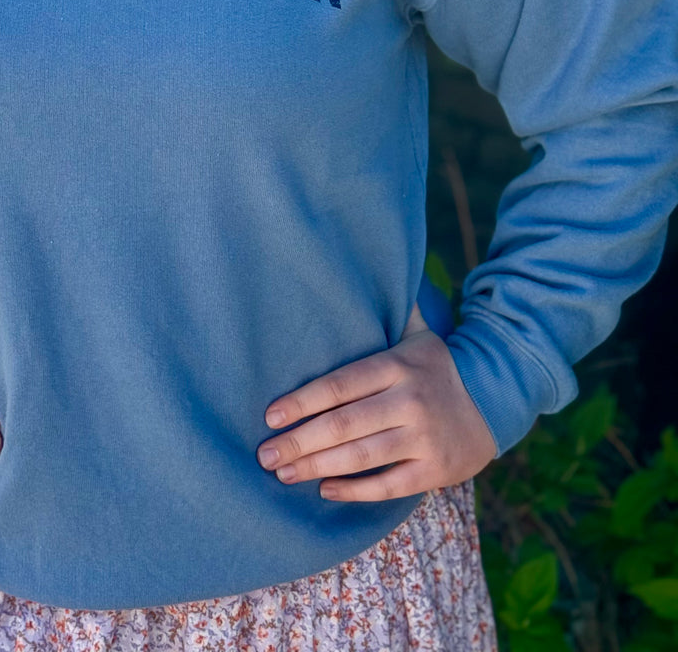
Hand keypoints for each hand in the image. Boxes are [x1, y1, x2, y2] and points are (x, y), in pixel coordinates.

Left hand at [256, 302, 496, 500]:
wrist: (492, 404)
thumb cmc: (435, 368)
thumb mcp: (417, 334)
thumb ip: (389, 311)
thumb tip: (365, 267)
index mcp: (397, 366)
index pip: (340, 385)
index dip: (302, 402)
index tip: (271, 415)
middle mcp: (409, 401)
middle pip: (344, 425)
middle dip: (299, 441)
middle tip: (264, 454)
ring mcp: (423, 437)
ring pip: (361, 456)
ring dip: (317, 467)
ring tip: (283, 472)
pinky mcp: (434, 470)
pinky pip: (388, 485)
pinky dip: (354, 491)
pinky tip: (324, 490)